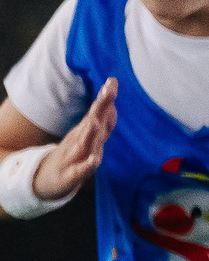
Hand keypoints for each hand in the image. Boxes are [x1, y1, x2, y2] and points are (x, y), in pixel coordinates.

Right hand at [33, 79, 114, 200]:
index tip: (113, 81)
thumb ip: (101, 124)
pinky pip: (79, 170)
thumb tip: (113, 106)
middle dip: (101, 106)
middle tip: (109, 89)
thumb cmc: (71, 157)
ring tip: (97, 120)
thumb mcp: (86, 139)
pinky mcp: (69, 176)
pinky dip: (86, 165)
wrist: (44, 179)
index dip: (106, 99)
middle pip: (92, 122)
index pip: (98, 113)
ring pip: (84, 143)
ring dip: (92, 131)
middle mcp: (79, 142)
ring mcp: (73, 158)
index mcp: (85, 133)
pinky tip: (94, 160)